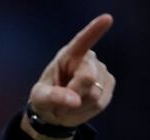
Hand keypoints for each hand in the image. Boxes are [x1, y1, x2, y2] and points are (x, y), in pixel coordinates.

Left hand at [22, 14, 115, 139]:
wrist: (55, 112)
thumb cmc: (44, 99)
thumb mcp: (40, 98)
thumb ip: (53, 97)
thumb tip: (74, 100)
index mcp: (68, 55)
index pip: (81, 41)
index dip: (94, 30)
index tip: (106, 19)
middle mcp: (88, 59)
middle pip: (88, 78)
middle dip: (73, 94)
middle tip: (60, 101)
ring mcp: (102, 71)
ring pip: (94, 94)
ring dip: (77, 106)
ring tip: (68, 103)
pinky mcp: (109, 85)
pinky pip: (100, 103)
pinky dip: (86, 110)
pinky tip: (79, 106)